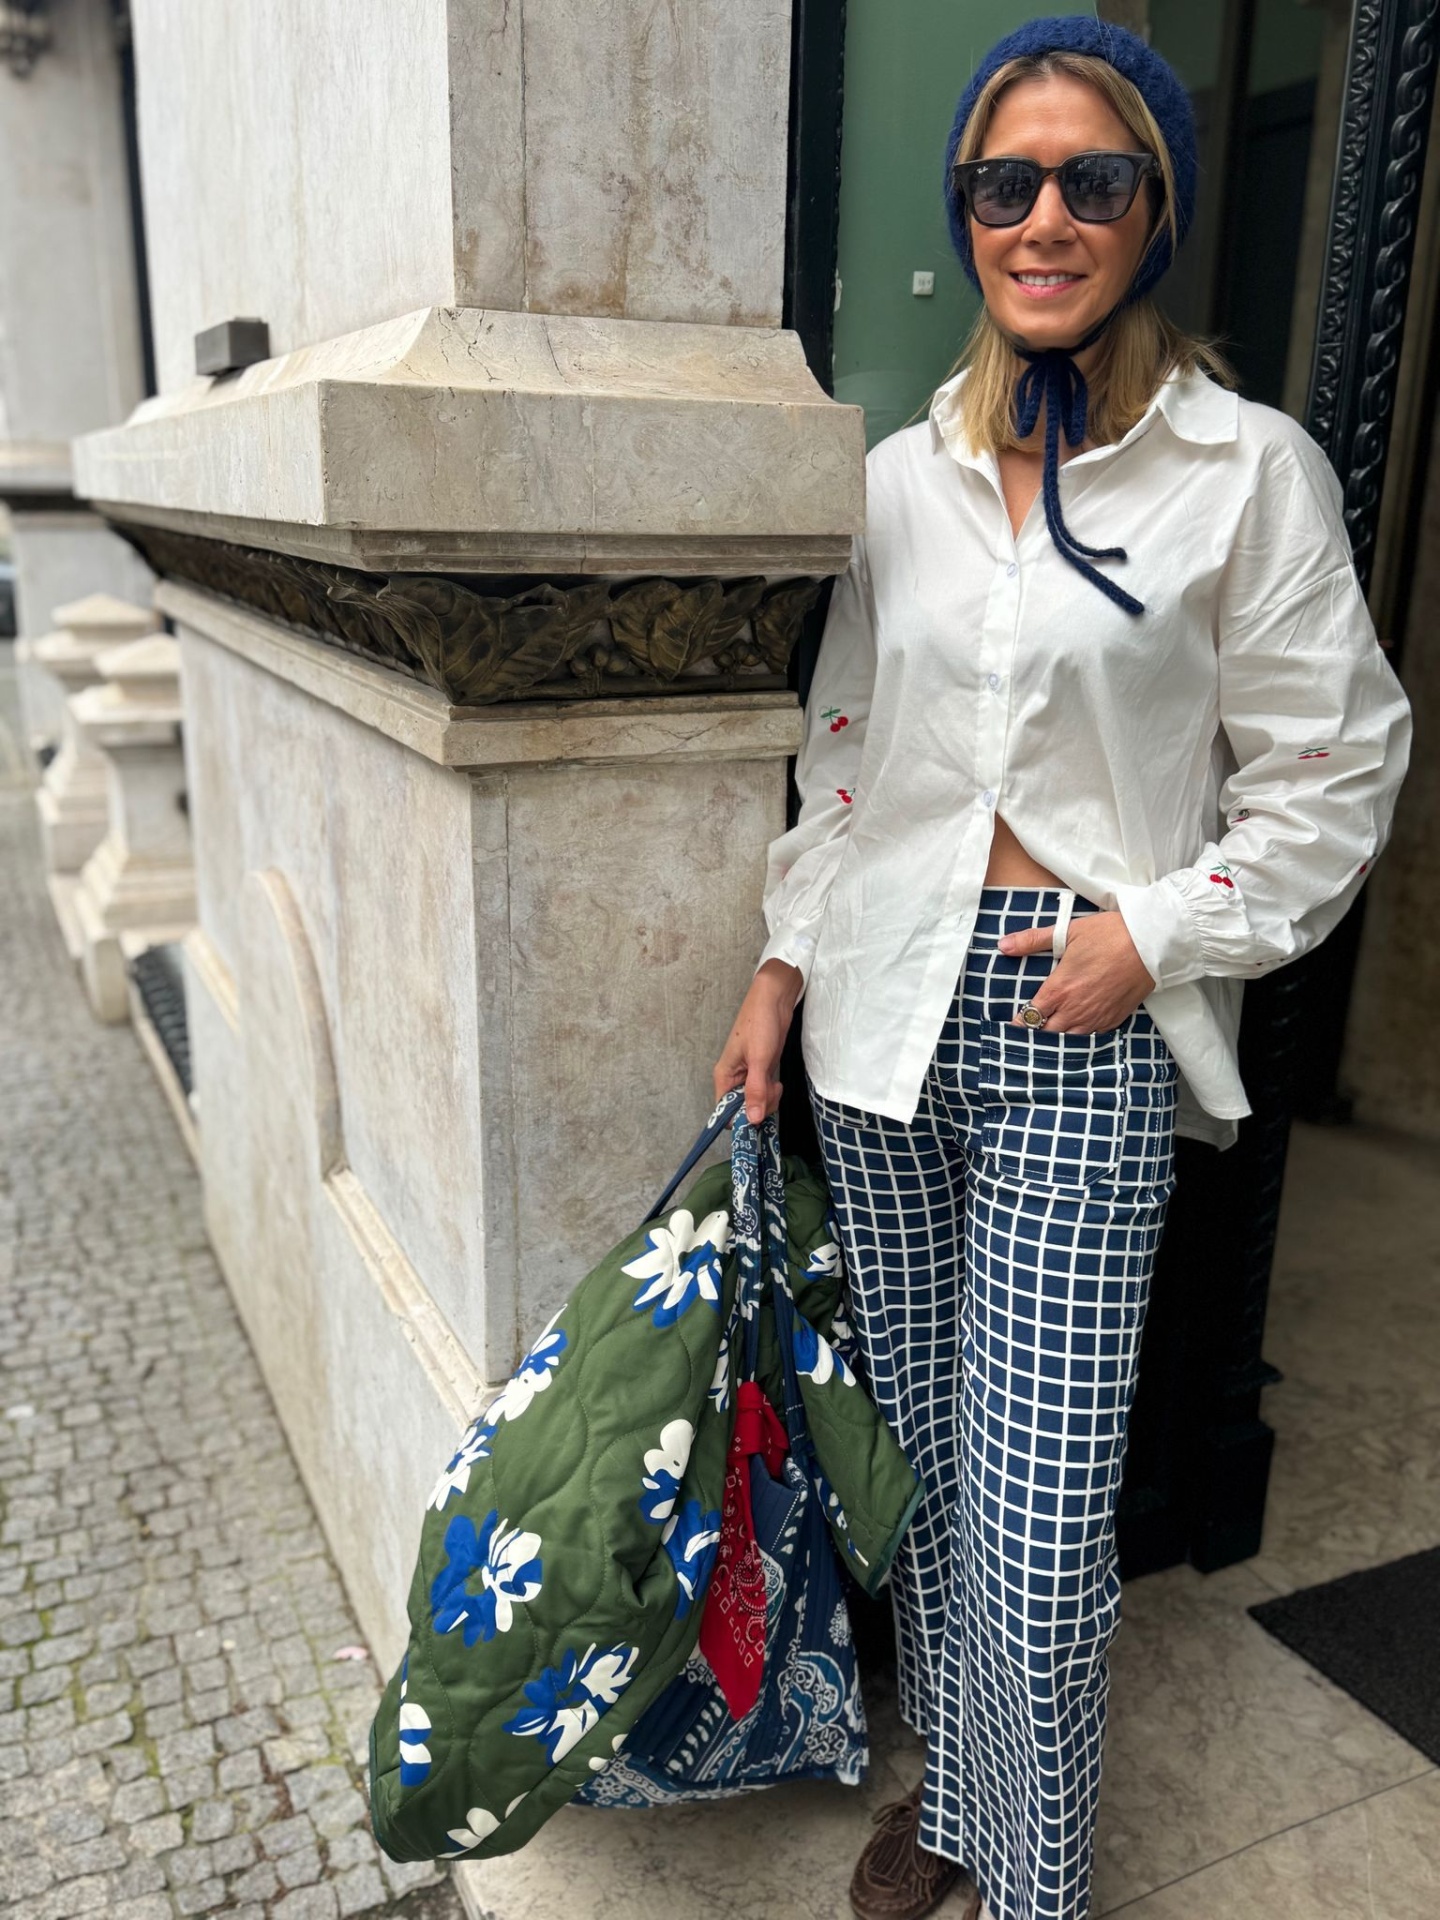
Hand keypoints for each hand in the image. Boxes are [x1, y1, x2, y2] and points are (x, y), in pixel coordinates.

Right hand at [713, 960, 803, 1123]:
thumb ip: (755, 1090)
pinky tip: (777, 1083)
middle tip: (771, 1091)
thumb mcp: (759, 1059)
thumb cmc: (760, 1024)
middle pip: (742, 1109)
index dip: (739, 1118)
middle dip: (759, 1107)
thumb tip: (752, 1120)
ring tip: (775, 1084)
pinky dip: (772, 1093)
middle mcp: (733, 1079)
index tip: (757, 1116)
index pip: (724, 1111)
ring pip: (756, 1102)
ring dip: (768, 1099)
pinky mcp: (761, 1072)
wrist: (774, 1002)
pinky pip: (764, 1093)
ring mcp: (748, 1076)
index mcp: (724, 1076)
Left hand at [998, 911, 1154, 1033]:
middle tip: (1027, 1033)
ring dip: (1057, 1039)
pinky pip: (1092, 1038)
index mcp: (1060, 989)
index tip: (1011, 1026)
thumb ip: (1033, 940)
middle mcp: (1076, 1009)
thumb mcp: (1068, 931)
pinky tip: (1075, 1032)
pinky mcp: (1114, 1019)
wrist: (1151, 943)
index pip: (1030, 1016)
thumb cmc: (1109, 934)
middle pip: (1047, 1035)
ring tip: (1048, 1036)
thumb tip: (1003, 945)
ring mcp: (1096, 1017)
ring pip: (1069, 1040)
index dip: (1018, 1023)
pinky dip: (1080, 1037)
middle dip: (1035, 1035)